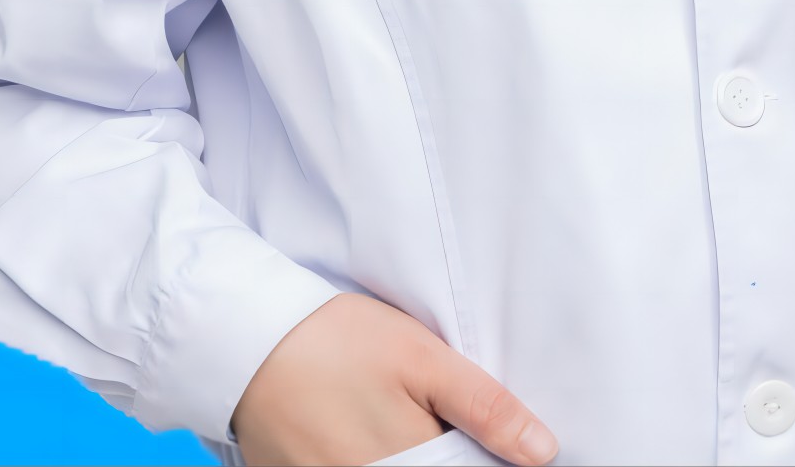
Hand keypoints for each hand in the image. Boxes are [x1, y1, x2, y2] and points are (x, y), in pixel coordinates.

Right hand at [229, 291, 559, 466]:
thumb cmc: (341, 341)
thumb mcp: (422, 358)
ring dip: (410, 453)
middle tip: (423, 413)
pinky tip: (368, 432)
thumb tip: (542, 453)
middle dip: (444, 451)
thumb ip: (483, 407)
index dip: (484, 458)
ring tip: (397, 418)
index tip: (491, 443)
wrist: (252, 339)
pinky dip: (373, 455)